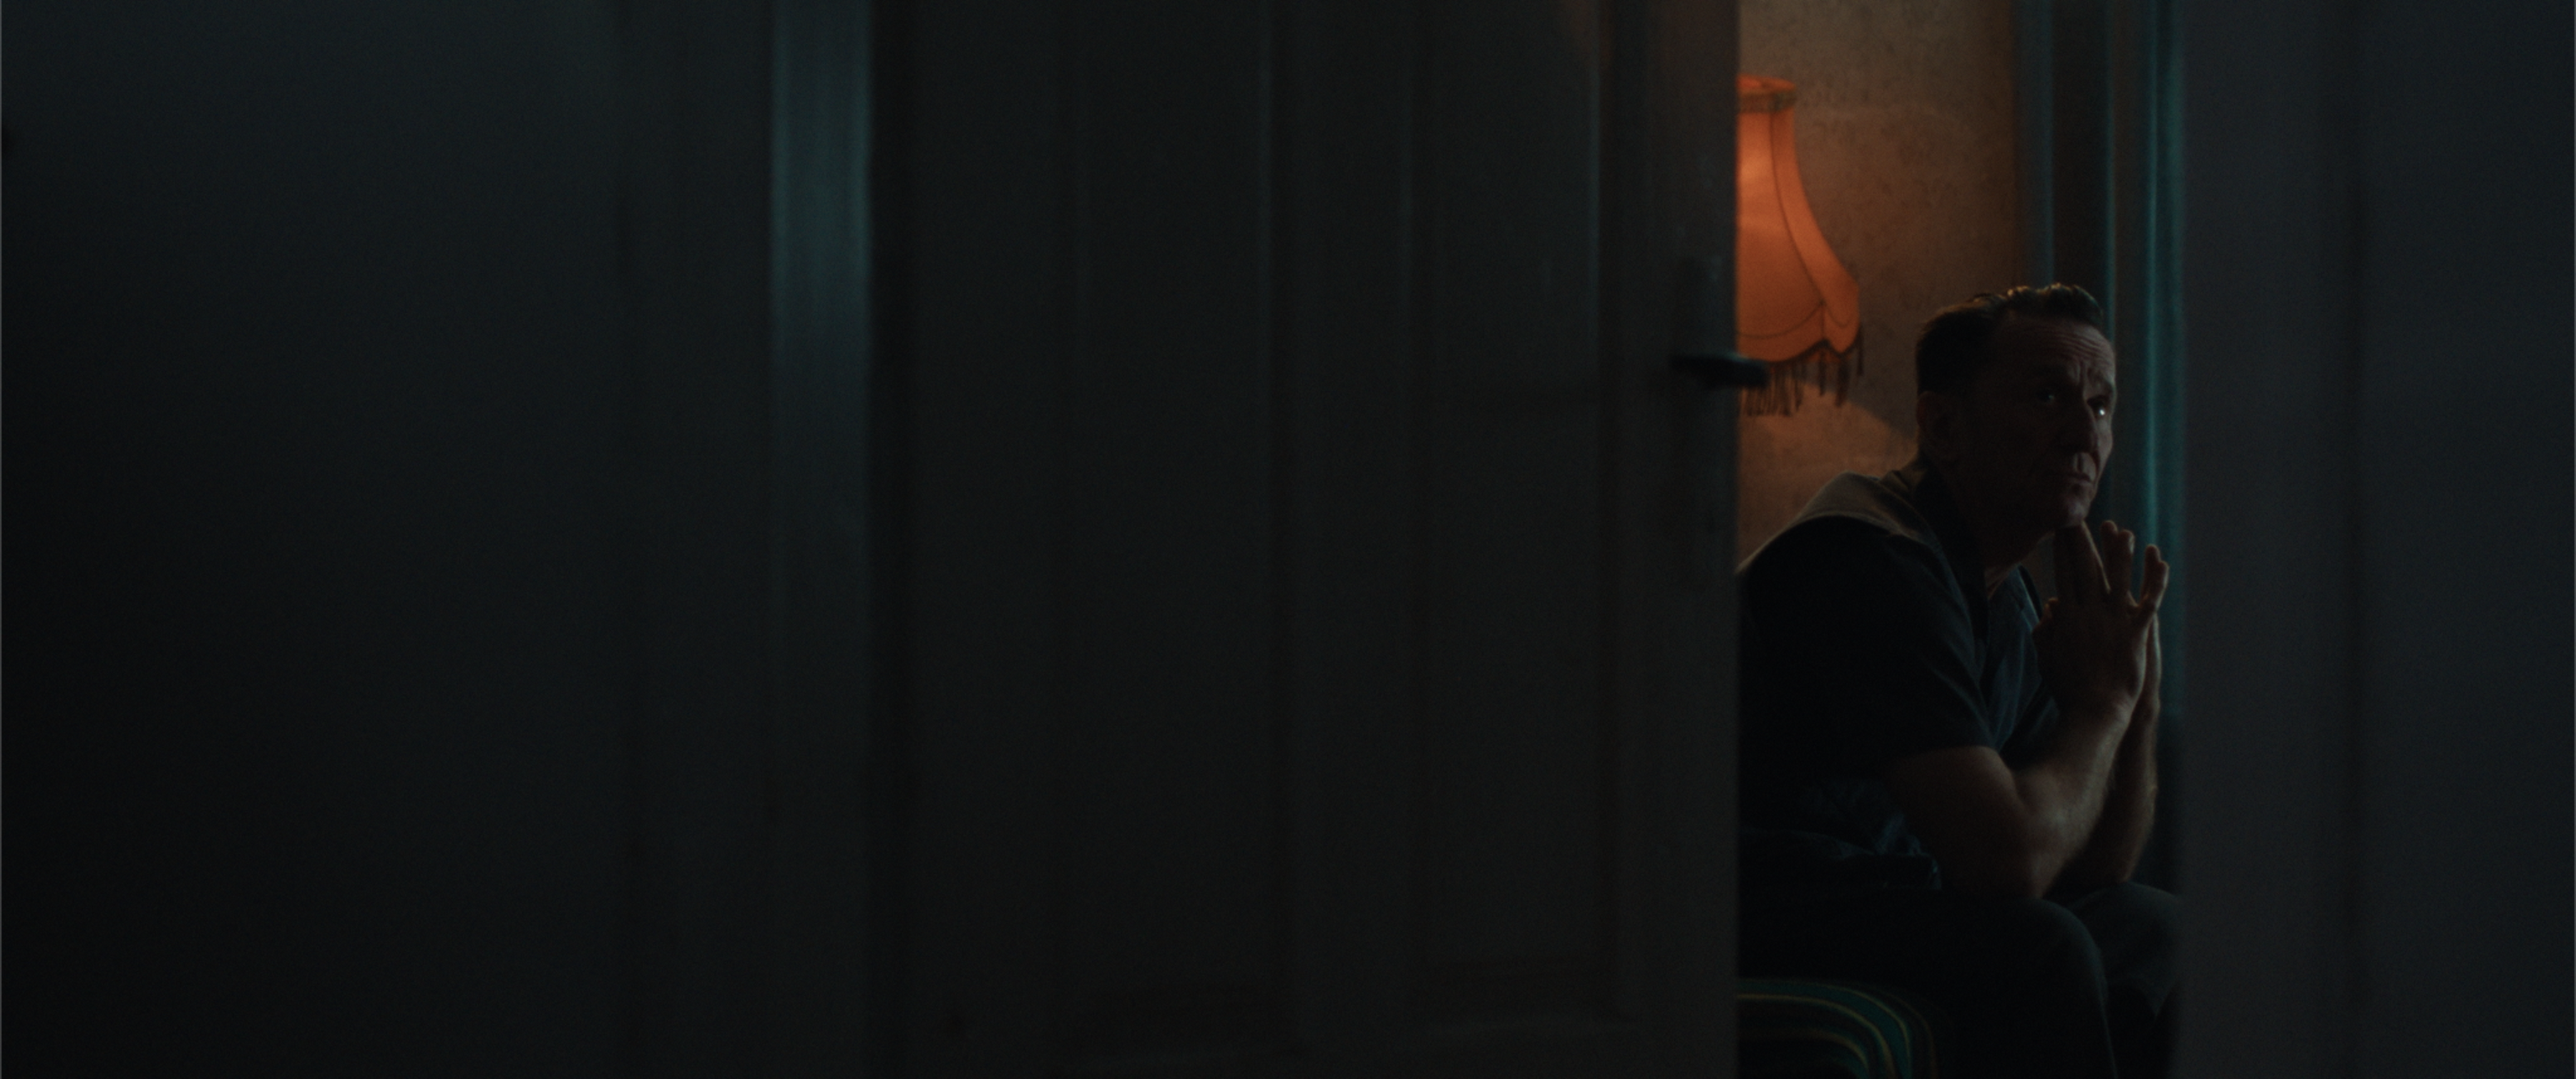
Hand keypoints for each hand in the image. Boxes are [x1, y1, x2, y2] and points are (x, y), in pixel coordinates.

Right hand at [2034, 520, 2169, 720]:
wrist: (2095, 710)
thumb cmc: (2069, 688)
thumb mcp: (2047, 658)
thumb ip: (2046, 630)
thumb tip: (2050, 607)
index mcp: (2067, 619)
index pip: (2063, 575)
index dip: (2062, 551)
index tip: (2060, 530)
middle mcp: (2089, 614)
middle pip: (2086, 569)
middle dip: (2081, 541)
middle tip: (2079, 517)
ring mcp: (2114, 622)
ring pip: (2118, 579)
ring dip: (2120, 553)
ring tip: (2121, 531)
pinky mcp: (2136, 633)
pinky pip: (2149, 601)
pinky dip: (2155, 580)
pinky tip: (2160, 562)